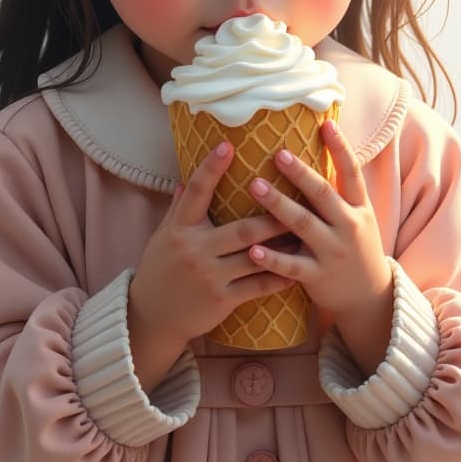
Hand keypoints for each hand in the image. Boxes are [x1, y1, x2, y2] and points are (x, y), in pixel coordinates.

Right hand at [128, 142, 294, 384]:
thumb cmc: (160, 270)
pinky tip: (298, 269)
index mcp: (180, 229)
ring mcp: (210, 276)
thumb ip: (178, 209)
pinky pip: (257, 286)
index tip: (228, 145)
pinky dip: (278, 278)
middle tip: (299, 199)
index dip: (211, 168)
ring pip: (255, 257)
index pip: (197, 192)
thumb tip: (184, 179)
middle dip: (272, 215)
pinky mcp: (222, 300)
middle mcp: (195, 250)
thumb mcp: (163, 236)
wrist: (152, 316)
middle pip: (241, 228)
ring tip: (308, 233)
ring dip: (283, 246)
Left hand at [247, 119, 393, 373]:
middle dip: (300, 173)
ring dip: (278, 204)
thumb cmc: (355, 246)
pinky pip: (292, 266)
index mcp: (358, 208)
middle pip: (322, 195)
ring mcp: (333, 252)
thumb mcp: (357, 217)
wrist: (369, 296)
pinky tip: (252, 249)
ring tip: (254, 186)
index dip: (341, 148)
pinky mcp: (318, 276)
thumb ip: (338, 191)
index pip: (352, 173)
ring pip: (303, 225)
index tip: (327, 124)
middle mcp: (348, 226)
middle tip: (277, 153)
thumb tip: (318, 151)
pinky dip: (272, 258)